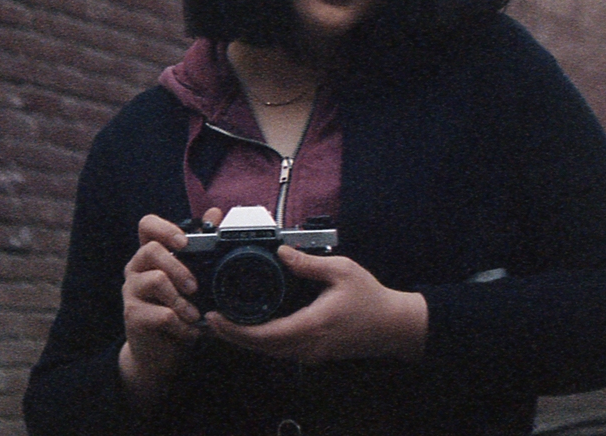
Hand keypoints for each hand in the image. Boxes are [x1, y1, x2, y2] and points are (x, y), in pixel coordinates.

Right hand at [118, 209, 219, 409]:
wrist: (160, 352)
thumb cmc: (179, 309)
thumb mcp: (192, 277)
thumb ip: (201, 246)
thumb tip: (215, 212)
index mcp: (151, 255)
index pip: (147, 225)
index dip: (165, 228)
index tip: (185, 243)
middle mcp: (136, 268)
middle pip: (151, 250)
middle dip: (179, 267)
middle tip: (196, 287)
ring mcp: (131, 292)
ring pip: (156, 280)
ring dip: (182, 299)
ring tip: (194, 315)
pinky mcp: (132, 315)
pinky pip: (162, 313)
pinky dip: (183, 324)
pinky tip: (190, 331)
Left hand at [205, 246, 428, 364]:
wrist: (393, 325)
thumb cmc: (371, 298)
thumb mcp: (342, 271)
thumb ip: (308, 263)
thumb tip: (281, 251)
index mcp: (311, 325)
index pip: (264, 334)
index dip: (235, 329)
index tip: (216, 318)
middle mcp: (307, 346)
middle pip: (260, 348)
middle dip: (233, 336)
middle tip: (211, 321)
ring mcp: (311, 353)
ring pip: (269, 352)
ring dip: (246, 341)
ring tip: (225, 324)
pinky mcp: (315, 354)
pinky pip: (281, 351)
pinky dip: (263, 342)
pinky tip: (254, 329)